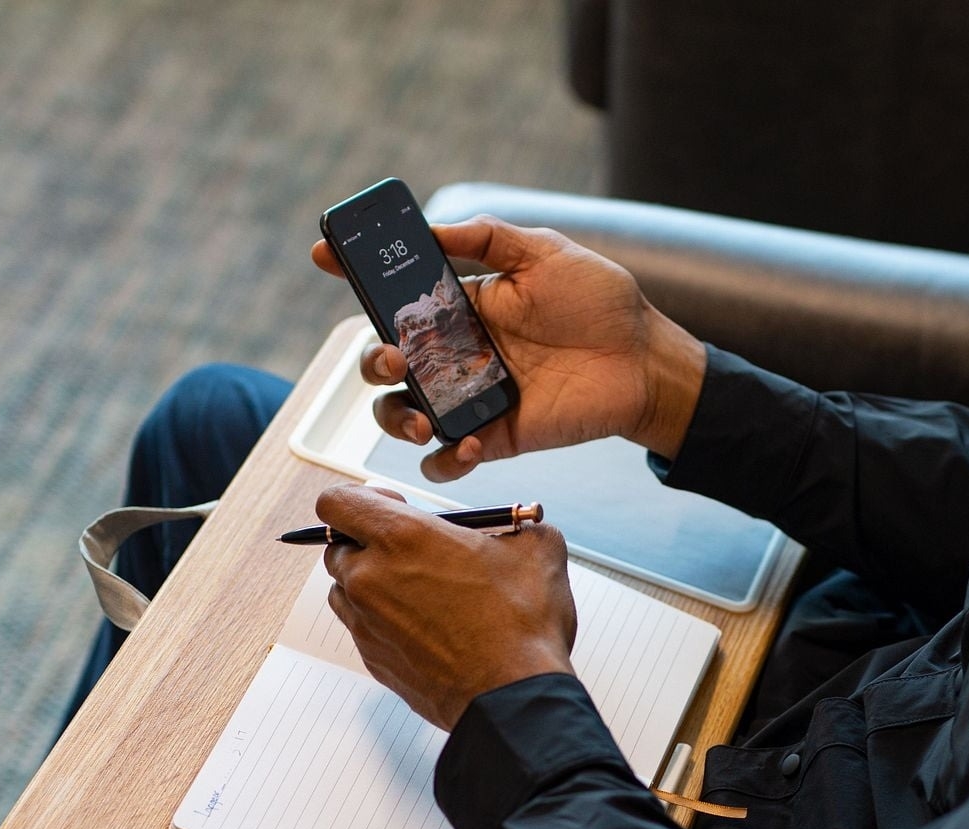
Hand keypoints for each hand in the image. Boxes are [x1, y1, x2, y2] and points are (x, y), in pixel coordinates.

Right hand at [311, 216, 705, 480]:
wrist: (644, 362)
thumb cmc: (602, 303)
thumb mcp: (545, 252)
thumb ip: (487, 238)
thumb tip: (432, 228)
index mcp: (462, 309)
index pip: (397, 296)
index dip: (356, 275)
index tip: (324, 255)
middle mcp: (456, 355)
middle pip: (385, 364)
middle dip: (371, 362)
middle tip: (394, 358)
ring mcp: (470, 399)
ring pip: (401, 414)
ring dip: (393, 418)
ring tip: (419, 416)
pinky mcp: (492, 437)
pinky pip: (447, 460)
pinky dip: (443, 460)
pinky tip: (464, 445)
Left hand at [318, 485, 576, 730]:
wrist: (514, 697)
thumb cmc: (521, 624)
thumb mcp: (536, 549)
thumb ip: (516, 525)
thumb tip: (522, 527)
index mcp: (401, 538)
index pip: (336, 502)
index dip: (363, 498)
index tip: (394, 507)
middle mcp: (370, 578)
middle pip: (338, 545)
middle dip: (369, 542)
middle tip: (414, 551)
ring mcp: (366, 623)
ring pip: (344, 589)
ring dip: (370, 582)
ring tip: (418, 589)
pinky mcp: (373, 660)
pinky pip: (363, 628)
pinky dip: (384, 621)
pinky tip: (427, 626)